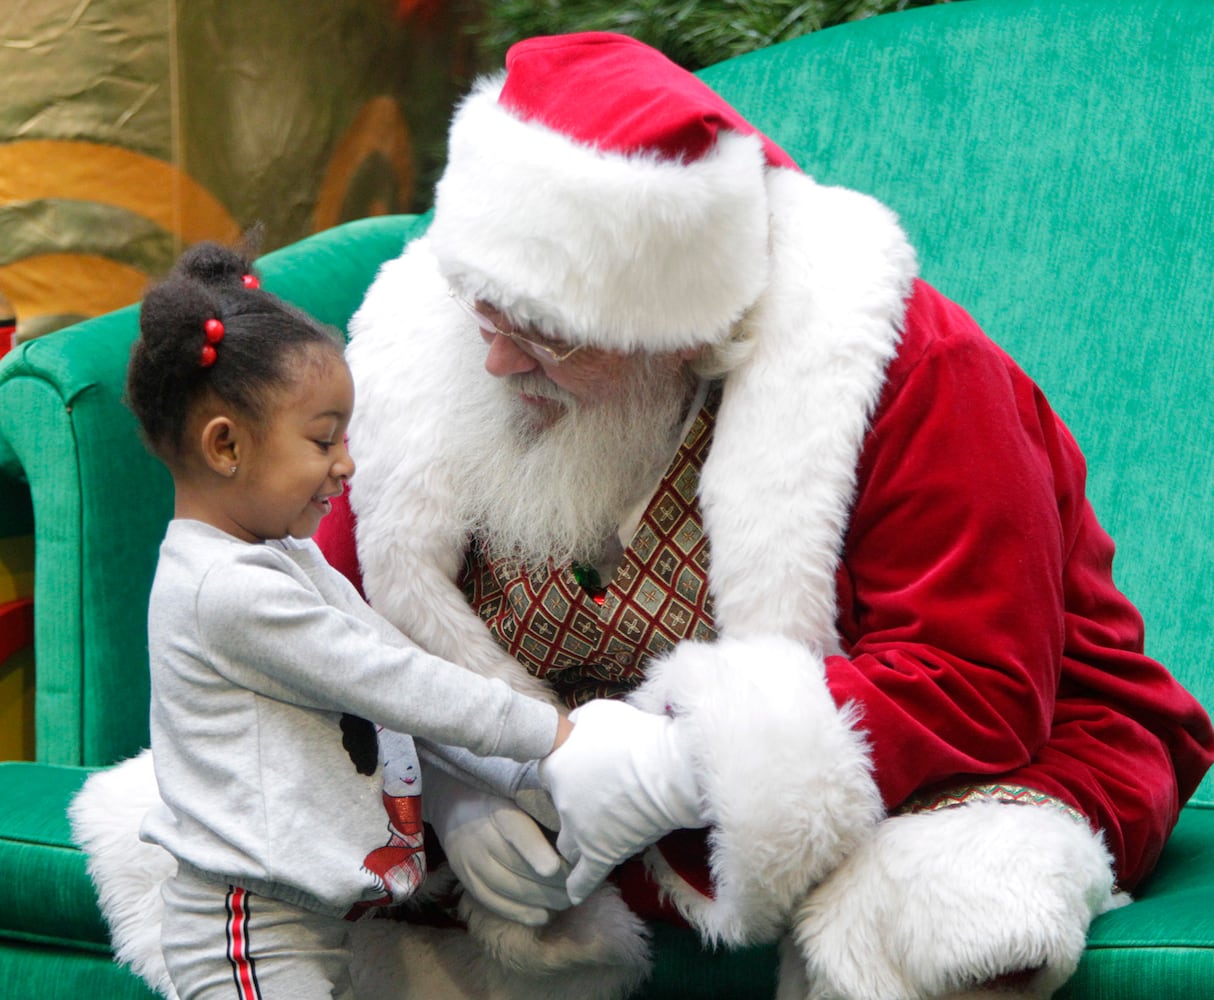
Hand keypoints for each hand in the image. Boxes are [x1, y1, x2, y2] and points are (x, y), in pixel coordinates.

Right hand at [424, 766, 571, 924]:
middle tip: (577, 887)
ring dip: (541, 900)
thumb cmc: (500, 795)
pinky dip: (520, 914)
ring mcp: (469, 862)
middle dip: (551, 883)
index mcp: (497, 809)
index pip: (516, 831)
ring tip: (567, 901)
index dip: (534, 851)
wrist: (454, 803)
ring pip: (508, 889)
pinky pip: (494, 903)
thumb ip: (540, 806)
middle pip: (516, 867)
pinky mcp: (466, 881)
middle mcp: (480, 837)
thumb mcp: (516, 791)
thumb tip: (575, 828)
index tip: (554, 867)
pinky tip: (543, 916)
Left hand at [539, 699, 705, 904]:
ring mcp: (579, 833)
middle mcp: (560, 803)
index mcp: (554, 767)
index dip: (565, 770)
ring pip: (565, 846)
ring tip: (588, 839)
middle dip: (568, 806)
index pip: (547, 773)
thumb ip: (576, 722)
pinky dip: (577, 886)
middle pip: (555, 810)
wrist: (668, 769)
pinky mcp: (601, 855)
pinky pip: (582, 879)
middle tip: (593, 800)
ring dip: (574, 841)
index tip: (581, 768)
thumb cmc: (635, 735)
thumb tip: (571, 728)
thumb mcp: (597, 713)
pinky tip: (571, 895)